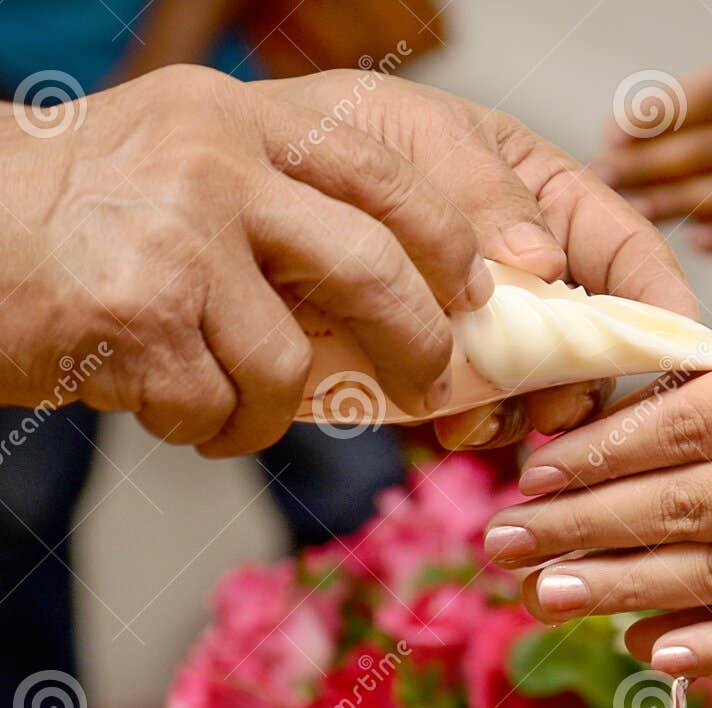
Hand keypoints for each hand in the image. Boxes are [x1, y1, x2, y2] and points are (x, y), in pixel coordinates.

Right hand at [0, 64, 485, 456]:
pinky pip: (215, 406)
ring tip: (227, 404)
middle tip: (424, 378)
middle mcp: (211, 165)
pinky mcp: (133, 318)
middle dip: (413, 341)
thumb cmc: (78, 214)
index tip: (476, 288)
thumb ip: (281, 202)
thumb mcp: (183, 161)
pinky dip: (201, 426)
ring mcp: (173, 240)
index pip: (381, 173)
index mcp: (237, 120)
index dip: (447, 238)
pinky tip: (163, 403)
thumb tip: (409, 289)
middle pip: (367, 269)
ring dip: (268, 409)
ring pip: (288, 363)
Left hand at [260, 70, 696, 447]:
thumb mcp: (417, 137)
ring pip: (546, 386)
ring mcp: (490, 328)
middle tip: (559, 406)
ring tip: (489, 419)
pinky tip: (453, 427)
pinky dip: (479, 426)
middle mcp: (531, 271)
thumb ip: (485, 192)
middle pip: (600, 339)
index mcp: (548, 200)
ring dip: (531, 413)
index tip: (678, 347)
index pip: (631, 253)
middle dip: (590, 379)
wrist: (229, 189)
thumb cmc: (330, 138)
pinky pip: (482, 412)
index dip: (662, 302)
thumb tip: (543, 265)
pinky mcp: (441, 371)